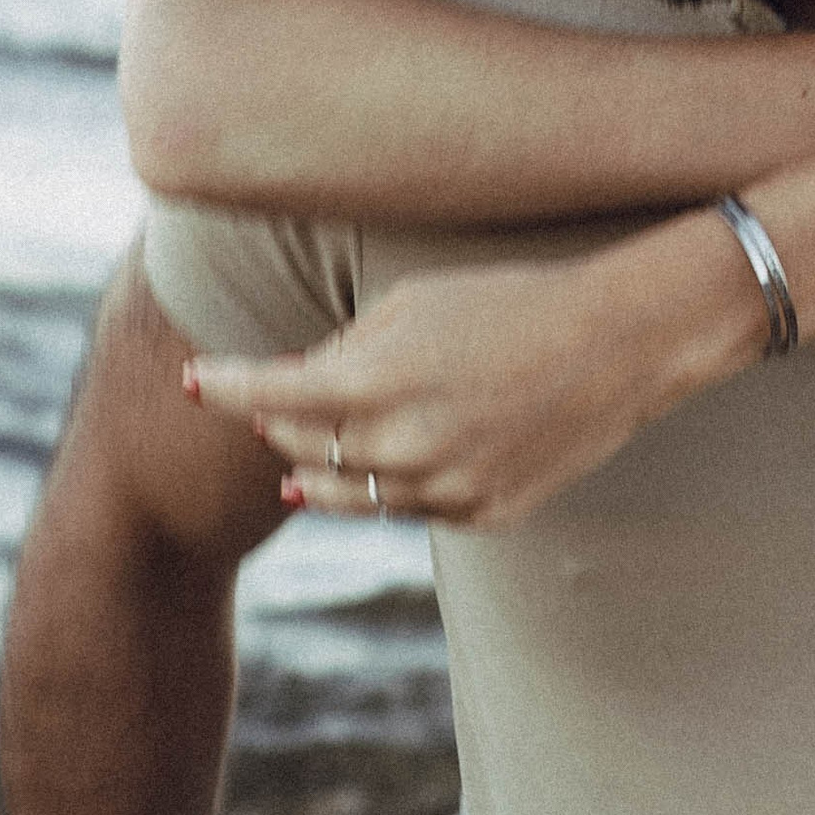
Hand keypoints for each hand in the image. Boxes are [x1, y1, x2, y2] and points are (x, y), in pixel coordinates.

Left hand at [183, 216, 758, 529]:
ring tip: (294, 466)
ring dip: (320, 471)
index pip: (267, 396)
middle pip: (303, 448)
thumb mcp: (416, 305)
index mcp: (377, 384)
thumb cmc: (514, 302)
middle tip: (266, 406)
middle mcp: (402, 447)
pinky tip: (393, 464)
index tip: (193, 382)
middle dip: (279, 422)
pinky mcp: (485, 512)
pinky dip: (393, 486)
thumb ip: (347, 350)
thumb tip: (297, 385)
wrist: (621, 342)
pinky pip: (413, 508)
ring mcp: (445, 489)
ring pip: (352, 493)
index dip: (221, 388)